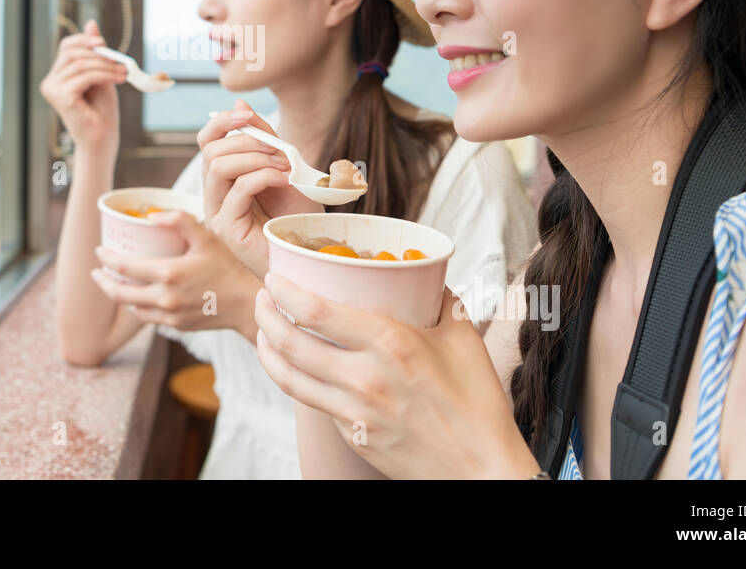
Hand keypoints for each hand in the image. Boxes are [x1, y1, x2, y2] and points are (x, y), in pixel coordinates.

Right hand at [38, 19, 126, 155]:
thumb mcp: (100, 73)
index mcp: (57, 76)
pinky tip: (118, 79)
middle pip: (72, 54)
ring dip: (105, 66)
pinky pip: (85, 77)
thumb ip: (95, 52)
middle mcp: (51, 82)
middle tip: (120, 61)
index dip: (84, 41)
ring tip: (123, 72)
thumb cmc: (101, 110)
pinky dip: (104, 75)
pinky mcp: (61, 98)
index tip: (104, 44)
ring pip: (80, 65)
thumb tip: (91, 23)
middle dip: (99, 55)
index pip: (66, 47)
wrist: (102, 138)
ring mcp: (53, 90)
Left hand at [89, 210, 259, 338]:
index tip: (100, 251)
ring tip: (113, 283)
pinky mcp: (176, 326)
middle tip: (97, 272)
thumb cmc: (227, 266)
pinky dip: (136, 307)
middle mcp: (164, 297)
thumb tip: (152, 215)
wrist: (246, 303)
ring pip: (132, 307)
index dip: (107, 259)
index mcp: (168, 273)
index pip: (124, 267)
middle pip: (120, 292)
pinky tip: (136, 298)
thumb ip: (180, 220)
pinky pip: (147, 317)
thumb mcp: (206, 237)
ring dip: (118, 295)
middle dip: (103, 281)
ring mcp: (169, 315)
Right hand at [198, 99, 321, 278]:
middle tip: (279, 149)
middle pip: (210, 151)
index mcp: (222, 180)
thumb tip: (239, 104)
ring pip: (218, 167)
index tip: (246, 116)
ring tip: (283, 165)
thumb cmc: (295, 216)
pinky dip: (263, 176)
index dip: (221, 122)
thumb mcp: (282, 167)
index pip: (206, 142)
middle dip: (247, 142)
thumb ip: (263, 138)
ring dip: (255, 158)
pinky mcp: (228, 229)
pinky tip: (284, 179)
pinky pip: (237, 189)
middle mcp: (213, 196)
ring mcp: (217, 214)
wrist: (308, 252)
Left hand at [253, 275, 538, 478]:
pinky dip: (298, 380)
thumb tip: (424, 275)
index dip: (284, 291)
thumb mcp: (462, 336)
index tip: (274, 277)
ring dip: (267, 350)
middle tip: (262, 299)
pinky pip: (315, 403)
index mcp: (390, 344)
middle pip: (290, 343)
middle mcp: (365, 378)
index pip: (316, 311)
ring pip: (290, 378)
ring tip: (264, 332)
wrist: (482, 469)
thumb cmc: (478, 402)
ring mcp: (354, 412)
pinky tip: (298, 368)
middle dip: (265, 315)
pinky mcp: (352, 437)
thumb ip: (439, 299)